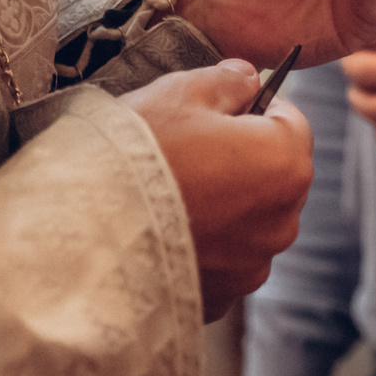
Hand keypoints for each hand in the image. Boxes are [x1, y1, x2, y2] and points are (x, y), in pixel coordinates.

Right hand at [124, 63, 314, 320]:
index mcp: (285, 163)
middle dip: (242, 160)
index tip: (220, 110)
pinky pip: (222, 261)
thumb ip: (226, 80)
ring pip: (249, 222)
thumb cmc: (137, 153)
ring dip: (225, 207)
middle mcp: (282, 221)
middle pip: (274, 176)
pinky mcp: (222, 297)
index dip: (254, 109)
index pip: (290, 122)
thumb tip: (244, 78)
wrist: (85, 230)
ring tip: (171, 193)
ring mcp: (252, 265)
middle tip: (187, 150)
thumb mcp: (181, 93)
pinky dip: (203, 247)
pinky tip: (163, 231)